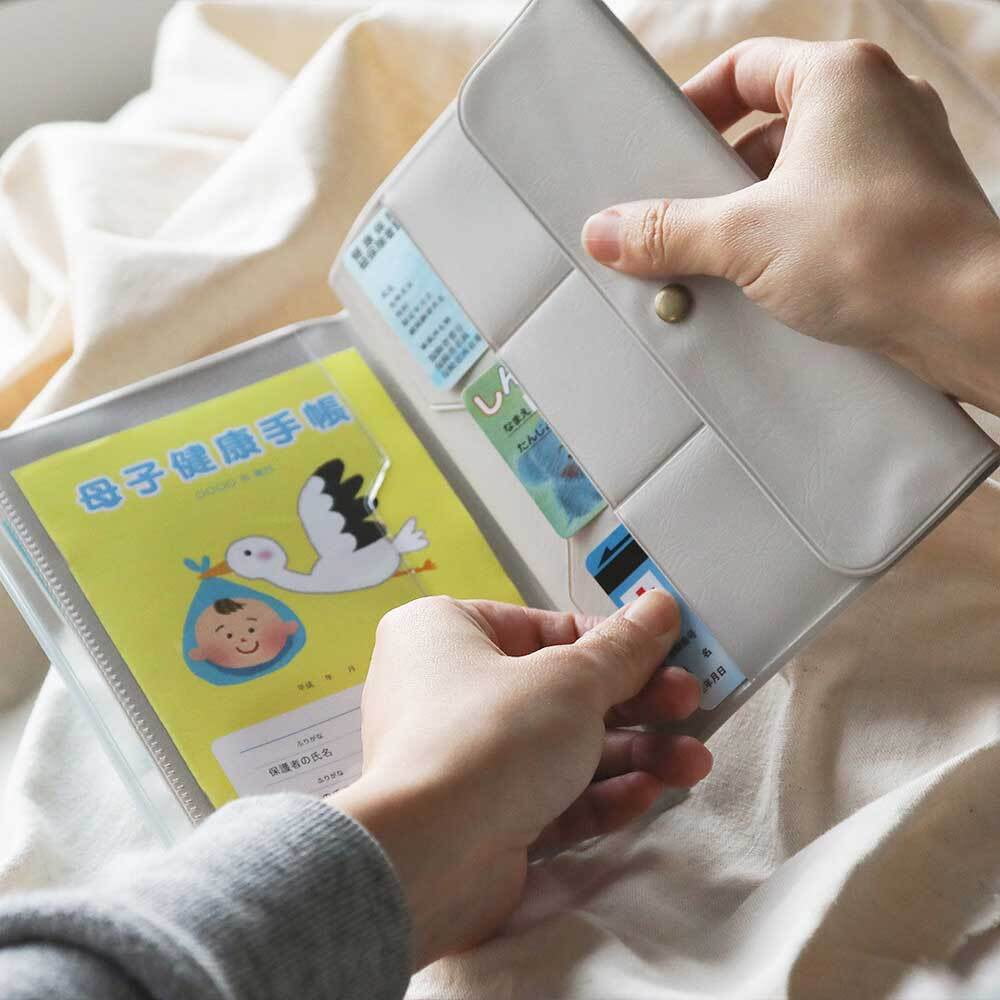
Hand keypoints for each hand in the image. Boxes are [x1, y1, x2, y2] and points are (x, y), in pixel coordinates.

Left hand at [332, 591, 710, 967]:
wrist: (427, 859)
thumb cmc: (477, 742)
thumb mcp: (570, 680)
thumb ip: (622, 649)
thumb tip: (656, 610)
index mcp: (445, 634)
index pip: (547, 628)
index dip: (614, 641)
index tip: (666, 649)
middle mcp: (446, 692)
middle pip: (561, 689)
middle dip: (635, 702)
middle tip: (686, 702)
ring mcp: (464, 758)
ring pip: (563, 746)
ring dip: (632, 753)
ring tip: (688, 761)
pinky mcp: (483, 816)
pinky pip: (551, 794)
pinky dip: (601, 793)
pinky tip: (646, 792)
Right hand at [581, 37, 999, 414]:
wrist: (969, 318)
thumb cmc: (880, 250)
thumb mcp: (746, 238)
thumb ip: (670, 231)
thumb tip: (608, 232)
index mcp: (840, 80)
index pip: (746, 67)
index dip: (696, 105)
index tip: (664, 145)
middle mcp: (877, 107)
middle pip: (767, 128)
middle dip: (716, 178)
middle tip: (677, 217)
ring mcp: (897, 160)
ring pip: (798, 175)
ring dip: (750, 216)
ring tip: (714, 259)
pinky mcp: (902, 212)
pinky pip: (826, 212)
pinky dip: (789, 240)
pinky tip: (763, 282)